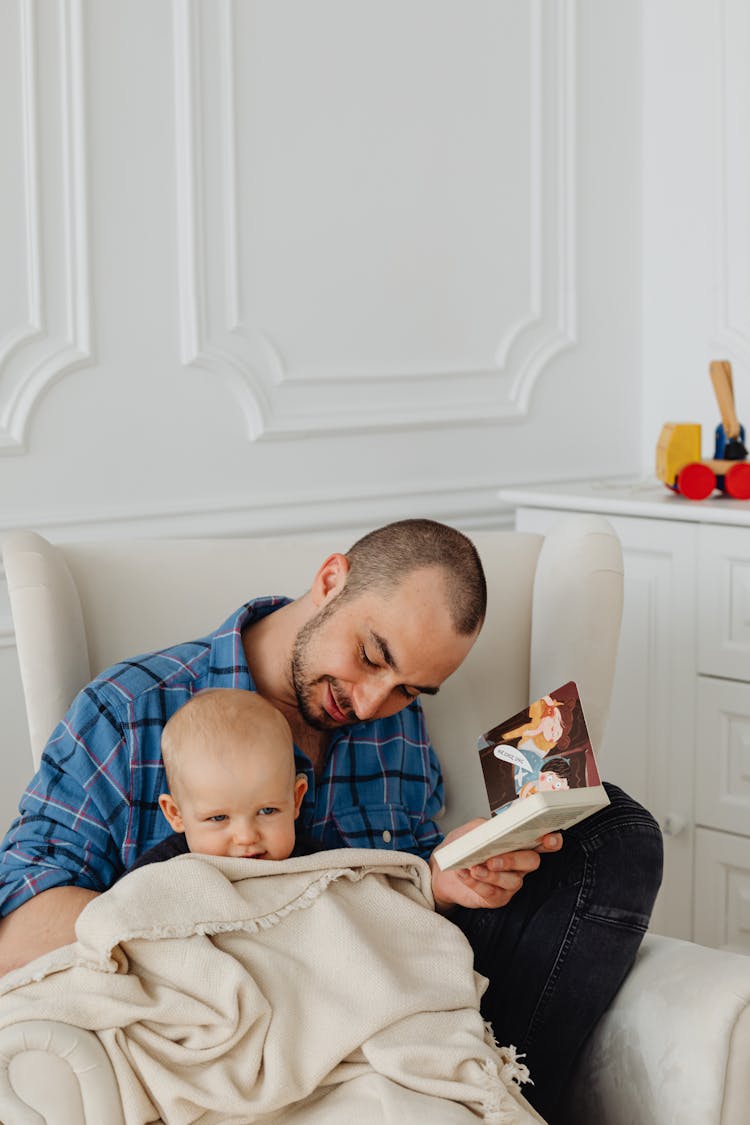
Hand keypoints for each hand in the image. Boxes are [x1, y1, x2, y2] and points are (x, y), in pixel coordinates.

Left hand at [430, 818, 562, 911]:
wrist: (443, 868)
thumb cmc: (462, 847)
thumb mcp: (471, 830)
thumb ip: (484, 827)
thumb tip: (493, 828)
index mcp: (518, 844)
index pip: (542, 843)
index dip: (551, 841)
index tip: (548, 839)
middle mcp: (519, 865)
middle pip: (530, 862)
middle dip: (512, 860)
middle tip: (492, 859)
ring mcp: (510, 883)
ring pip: (511, 881)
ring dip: (491, 875)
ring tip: (474, 868)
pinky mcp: (497, 898)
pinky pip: (492, 893)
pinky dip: (477, 884)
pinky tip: (465, 874)